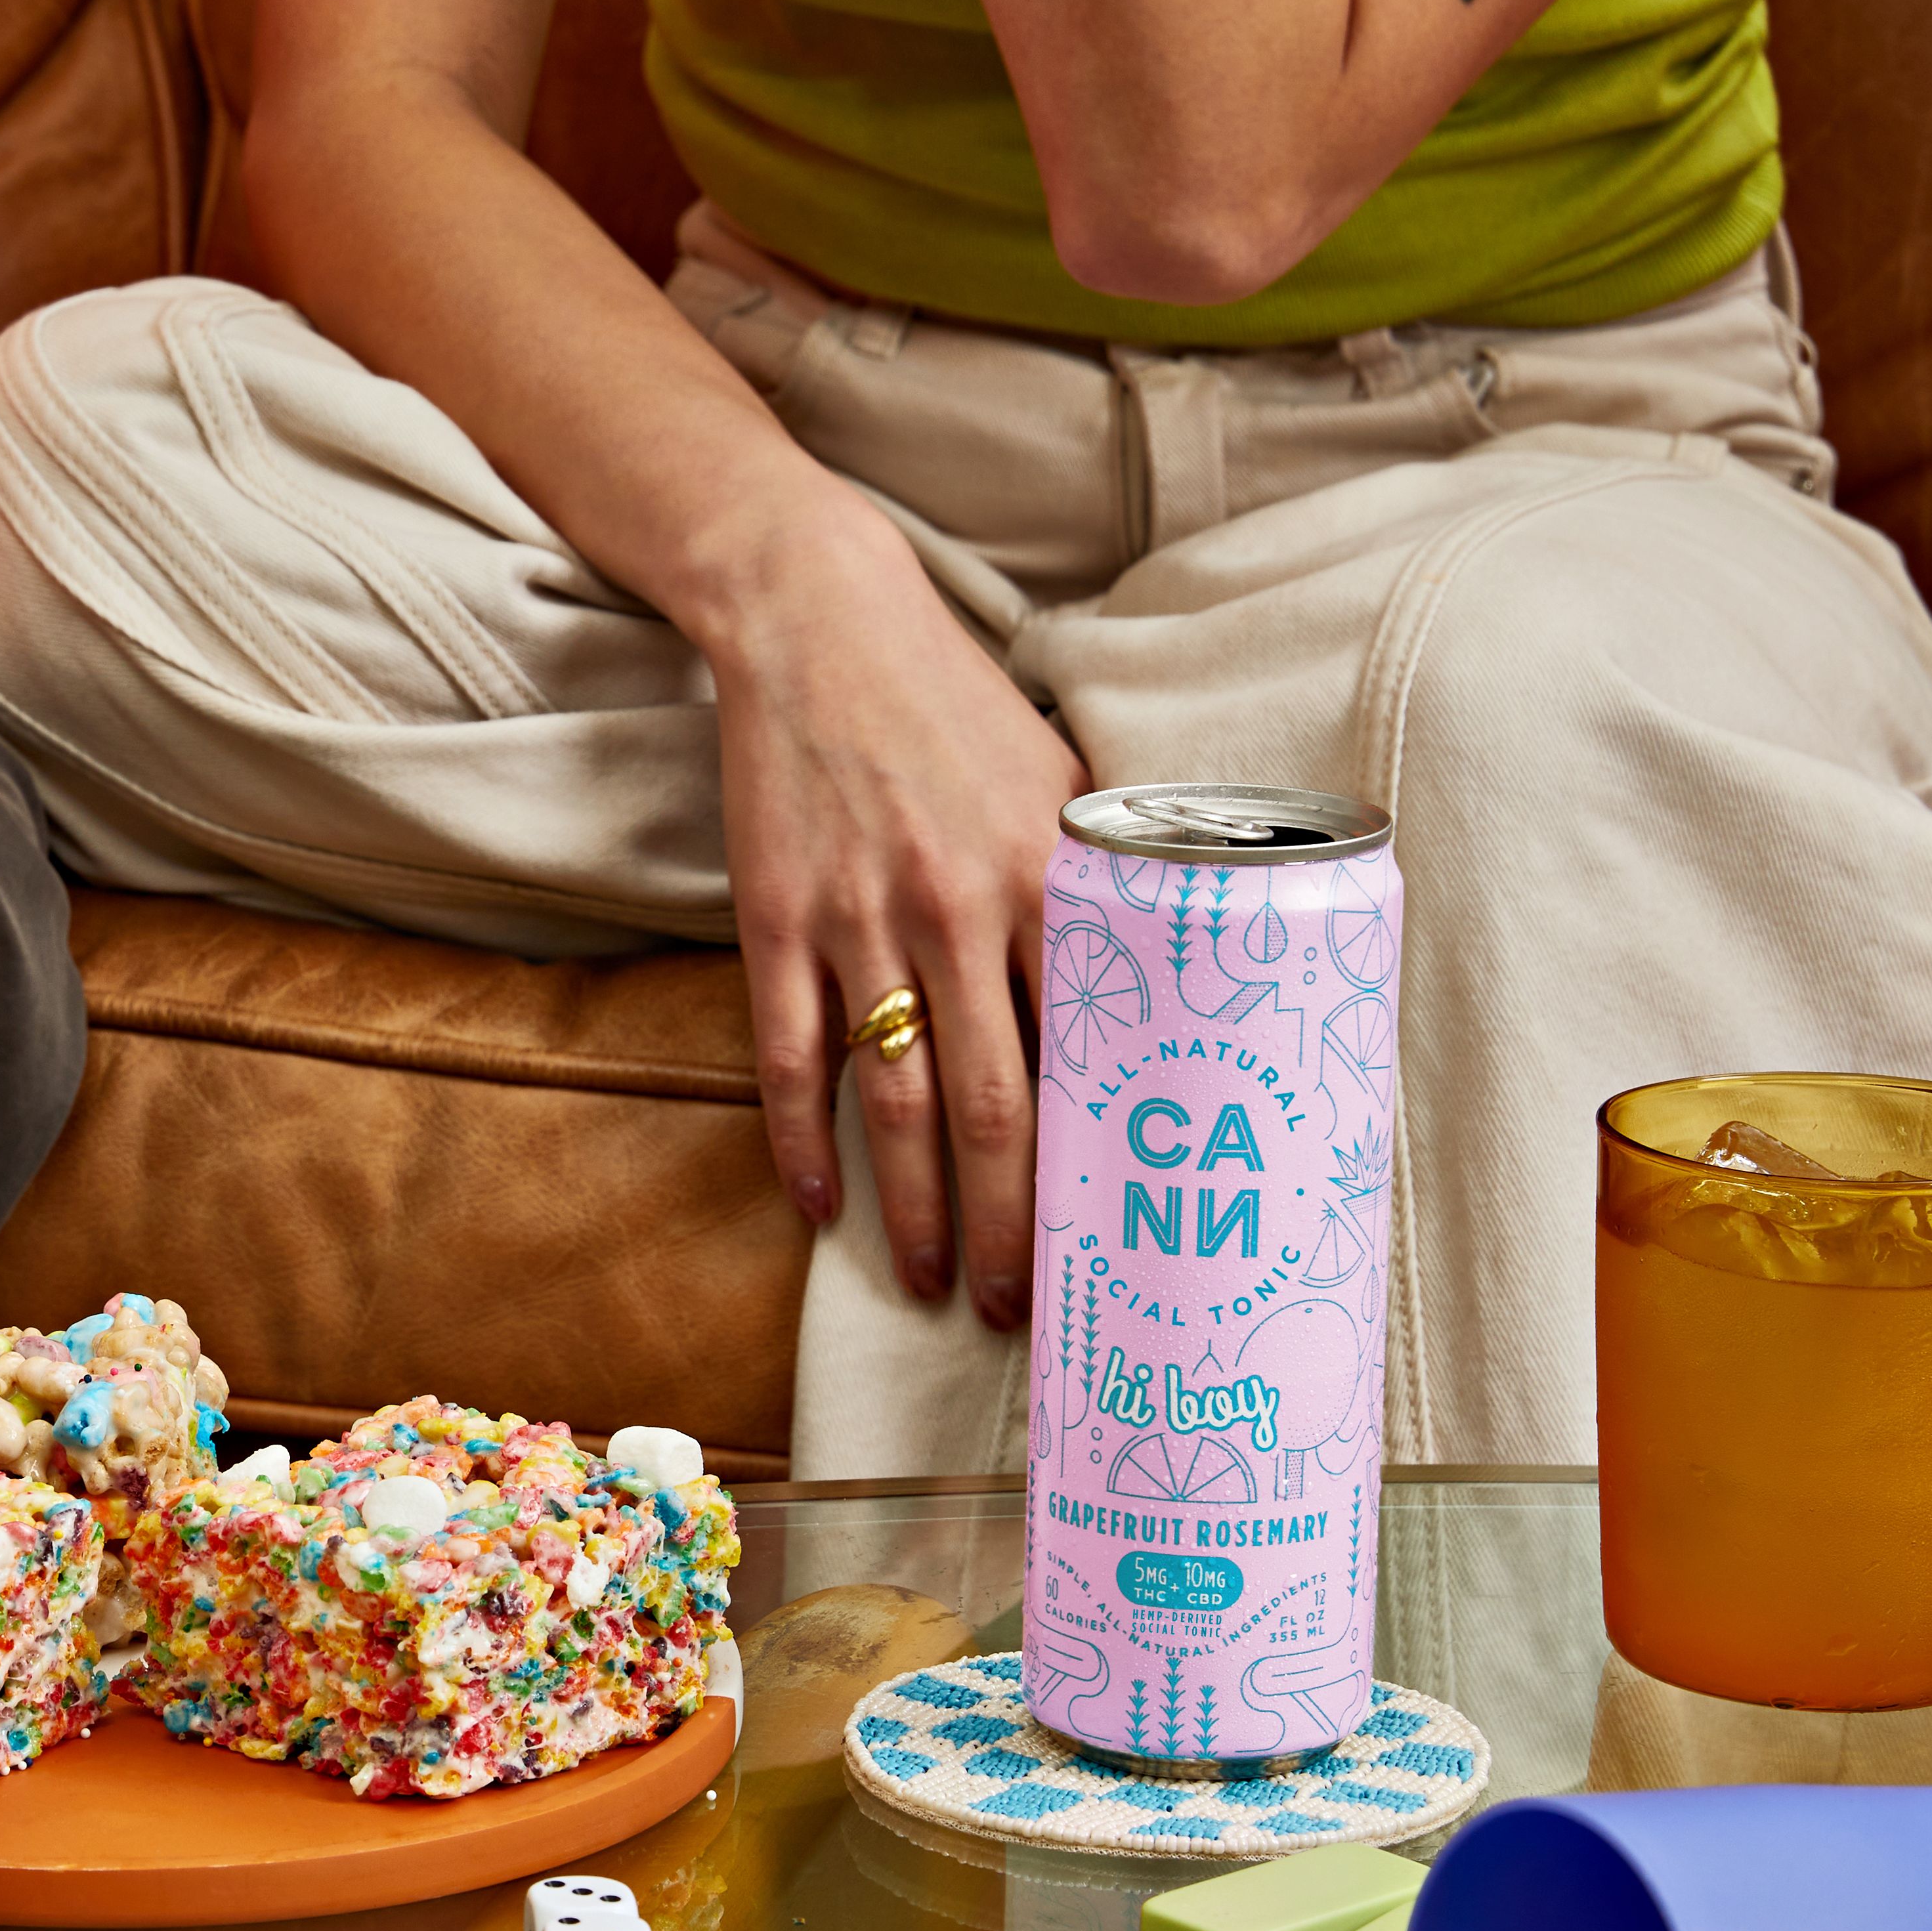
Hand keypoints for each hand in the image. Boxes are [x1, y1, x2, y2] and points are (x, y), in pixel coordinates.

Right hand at [693, 481, 1085, 1326]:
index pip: (1087, 1056)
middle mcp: (959, 911)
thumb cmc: (953, 704)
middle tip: (1022, 1307)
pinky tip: (818, 1207)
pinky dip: (803, 1143)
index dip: (1100, 1164)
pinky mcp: (779, 921)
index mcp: (1047, 880)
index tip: (1112, 1241)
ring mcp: (861, 921)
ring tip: (933, 1281)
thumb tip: (1152, 990)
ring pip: (895, 1102)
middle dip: (1013, 1225)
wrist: (819, 623)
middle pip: (997, 1108)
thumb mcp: (1060, 778)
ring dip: (916, 1208)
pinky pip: (793, 1058)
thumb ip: (1098, 884)